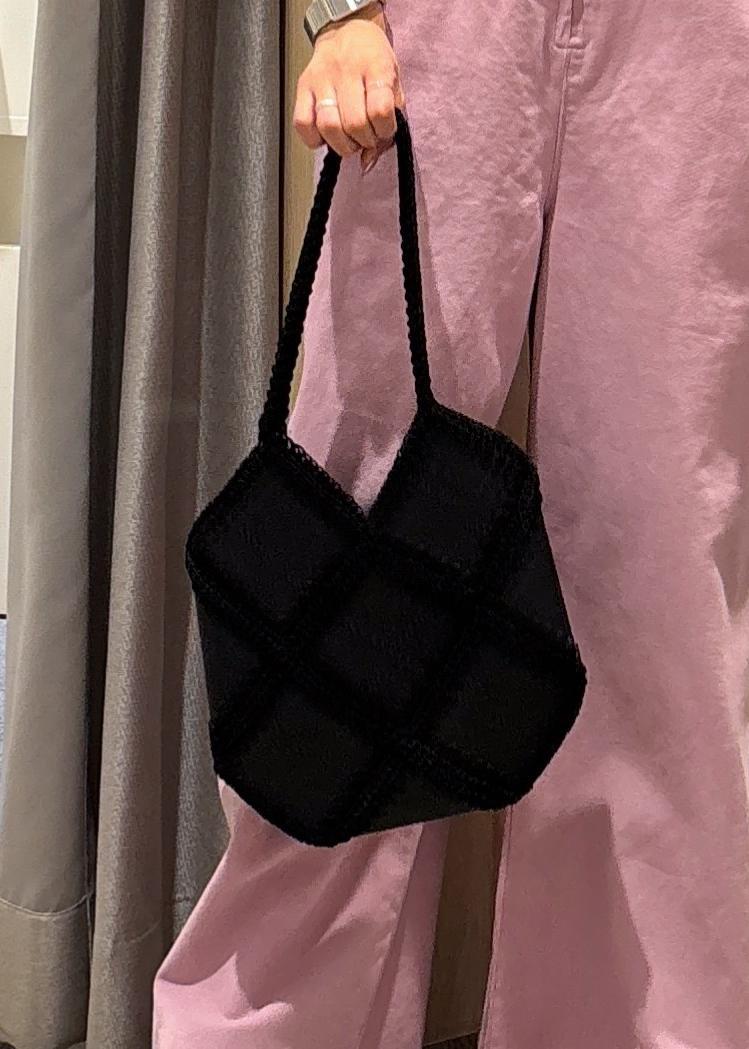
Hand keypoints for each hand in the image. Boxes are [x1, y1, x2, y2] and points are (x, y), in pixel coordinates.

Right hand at [293, 4, 404, 172]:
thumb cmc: (372, 62)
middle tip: (365, 137)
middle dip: (363, 141)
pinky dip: (314, 139)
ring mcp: (322, 79)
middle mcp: (347, 71)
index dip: (384, 130)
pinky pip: (302, 123)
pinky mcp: (302, 87)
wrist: (346, 30)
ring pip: (329, 126)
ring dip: (341, 144)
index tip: (384, 129)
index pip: (380, 110)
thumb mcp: (393, 84)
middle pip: (354, 123)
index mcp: (375, 67)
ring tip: (348, 139)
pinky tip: (325, 135)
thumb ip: (389, 122)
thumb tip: (368, 162)